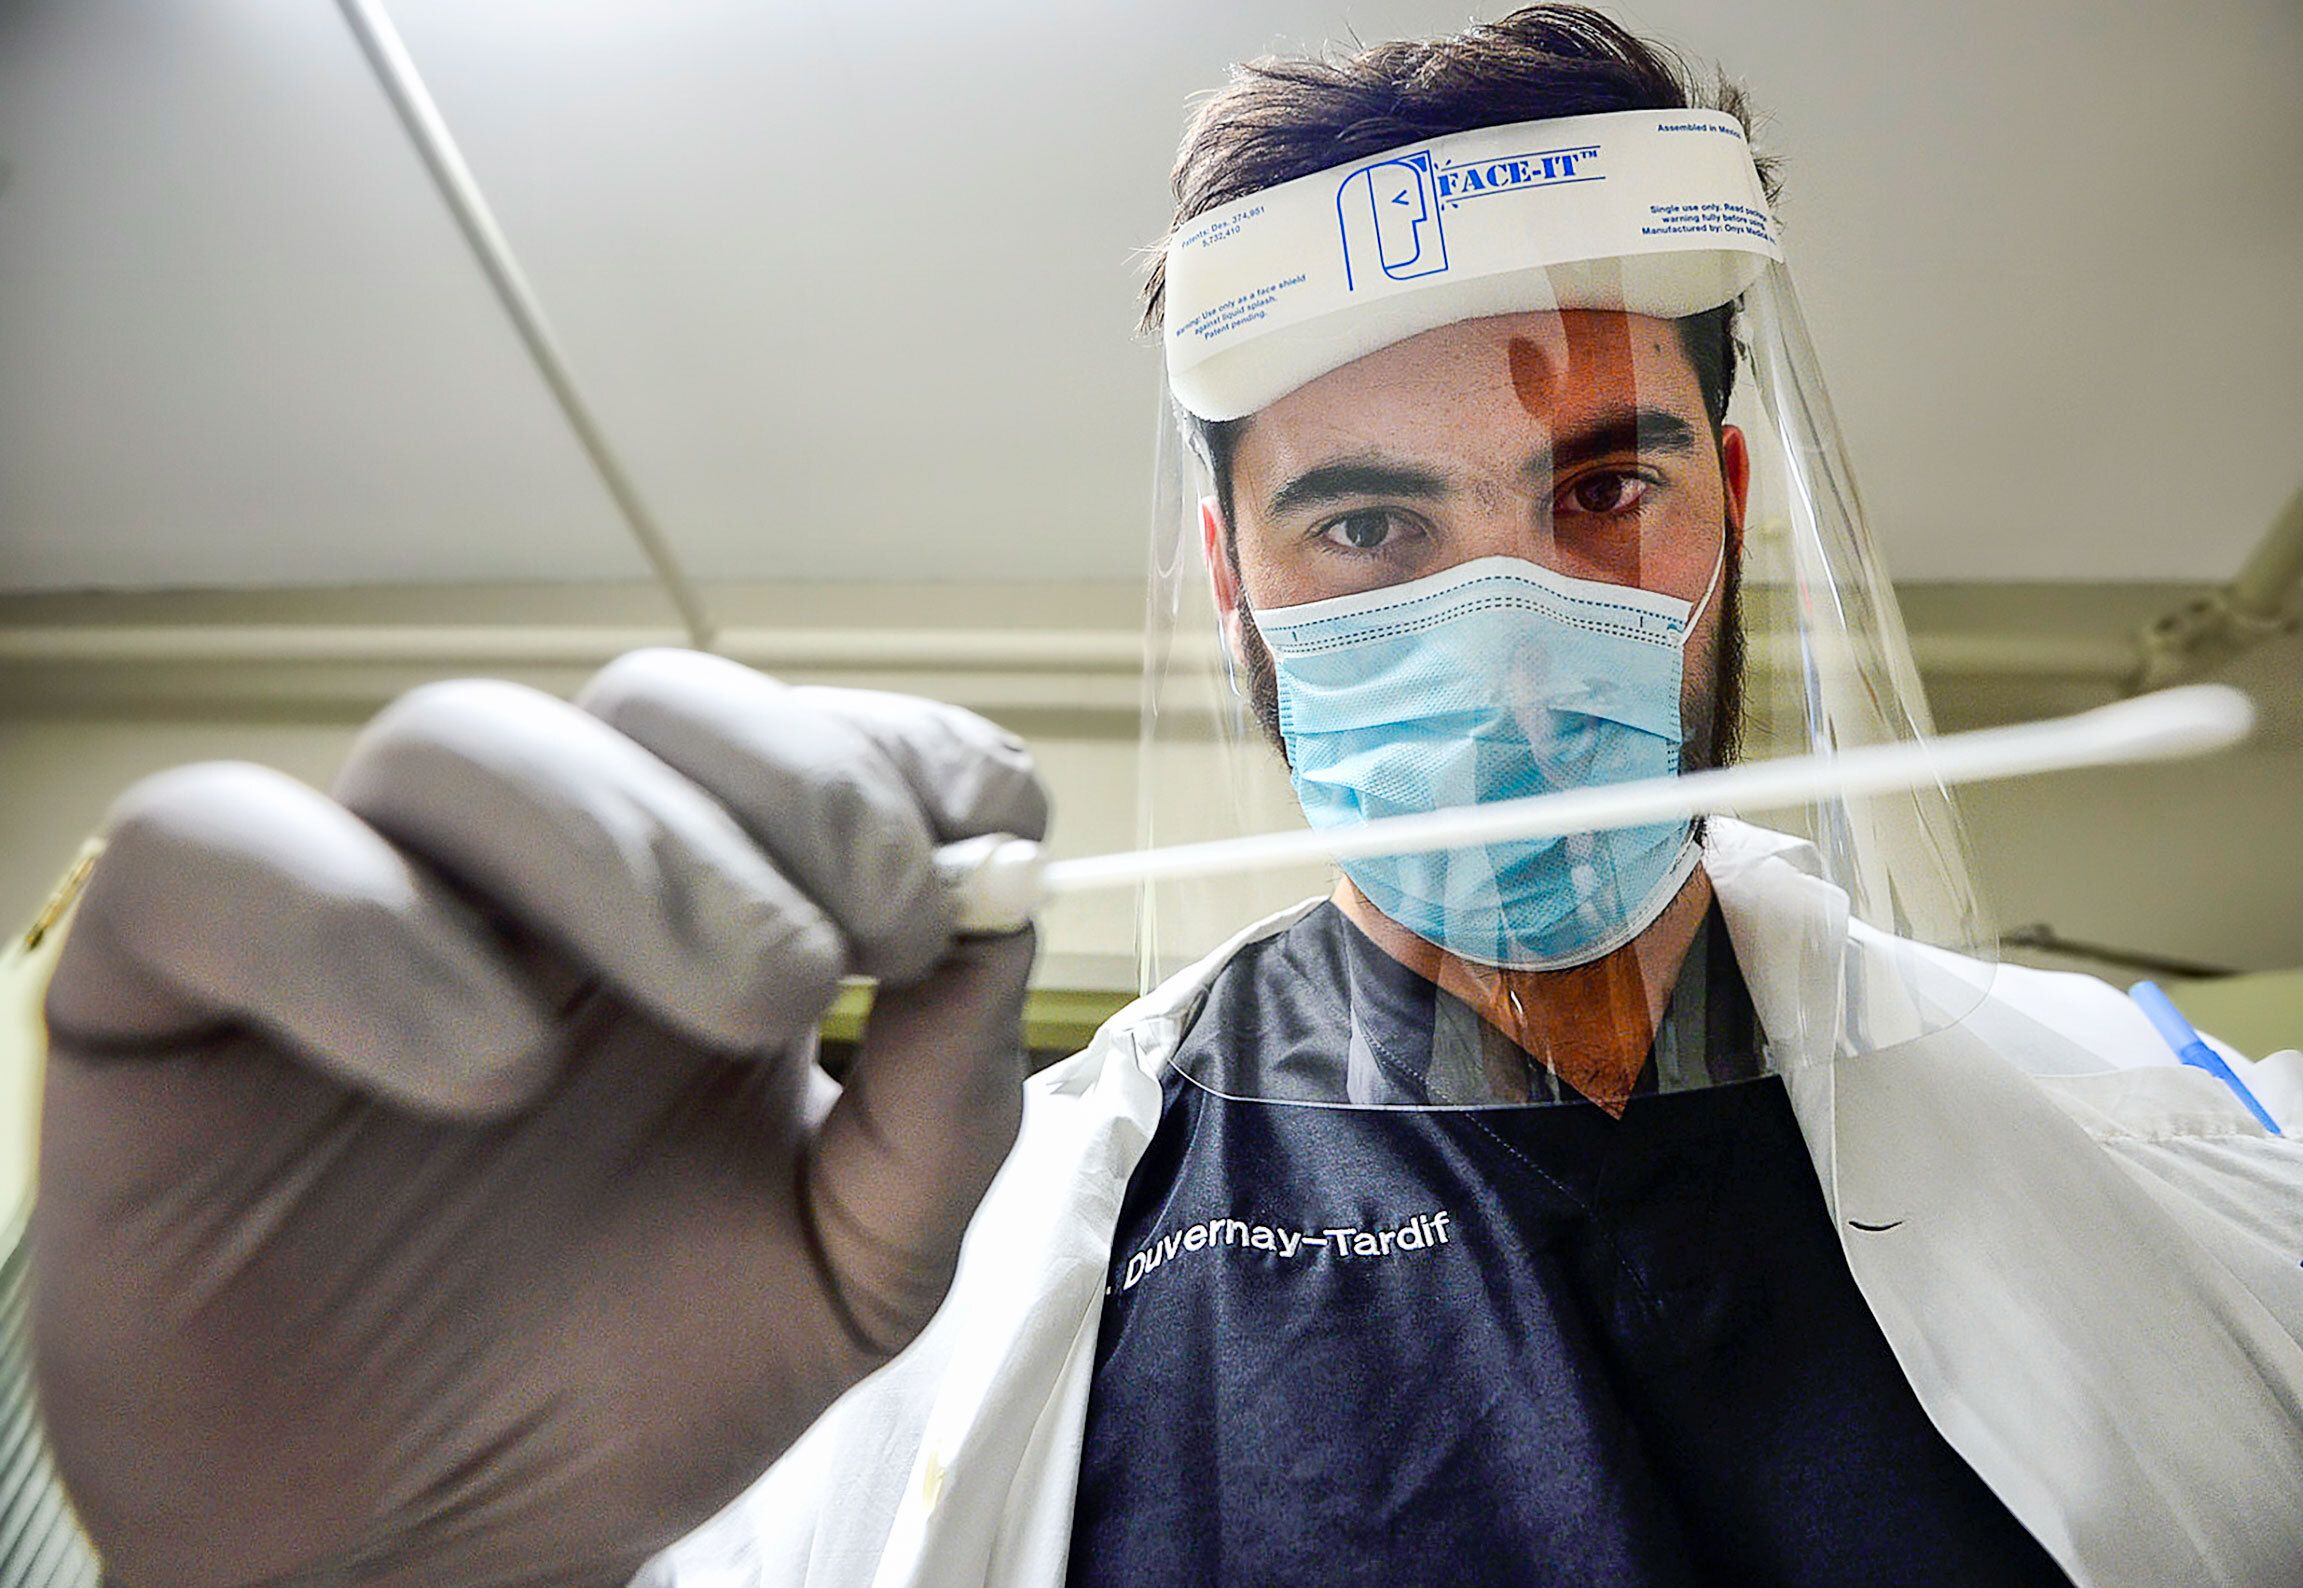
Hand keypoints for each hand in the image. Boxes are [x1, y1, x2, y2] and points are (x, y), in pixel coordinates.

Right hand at [32, 650, 1047, 1587]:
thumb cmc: (625, 1389)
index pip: (812, 736)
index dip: (902, 761)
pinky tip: (489, 1070)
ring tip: (736, 1015)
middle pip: (651, 699)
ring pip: (458, 740)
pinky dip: (362, 929)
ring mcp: (356, 908)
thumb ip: (946, 1112)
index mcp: (707, 916)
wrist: (415, 1555)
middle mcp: (537, 884)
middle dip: (787, 797)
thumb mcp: (849, 1273)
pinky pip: (212, 850)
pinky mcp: (166, 980)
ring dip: (622, 848)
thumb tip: (1008, 919)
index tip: (962, 877)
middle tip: (846, 959)